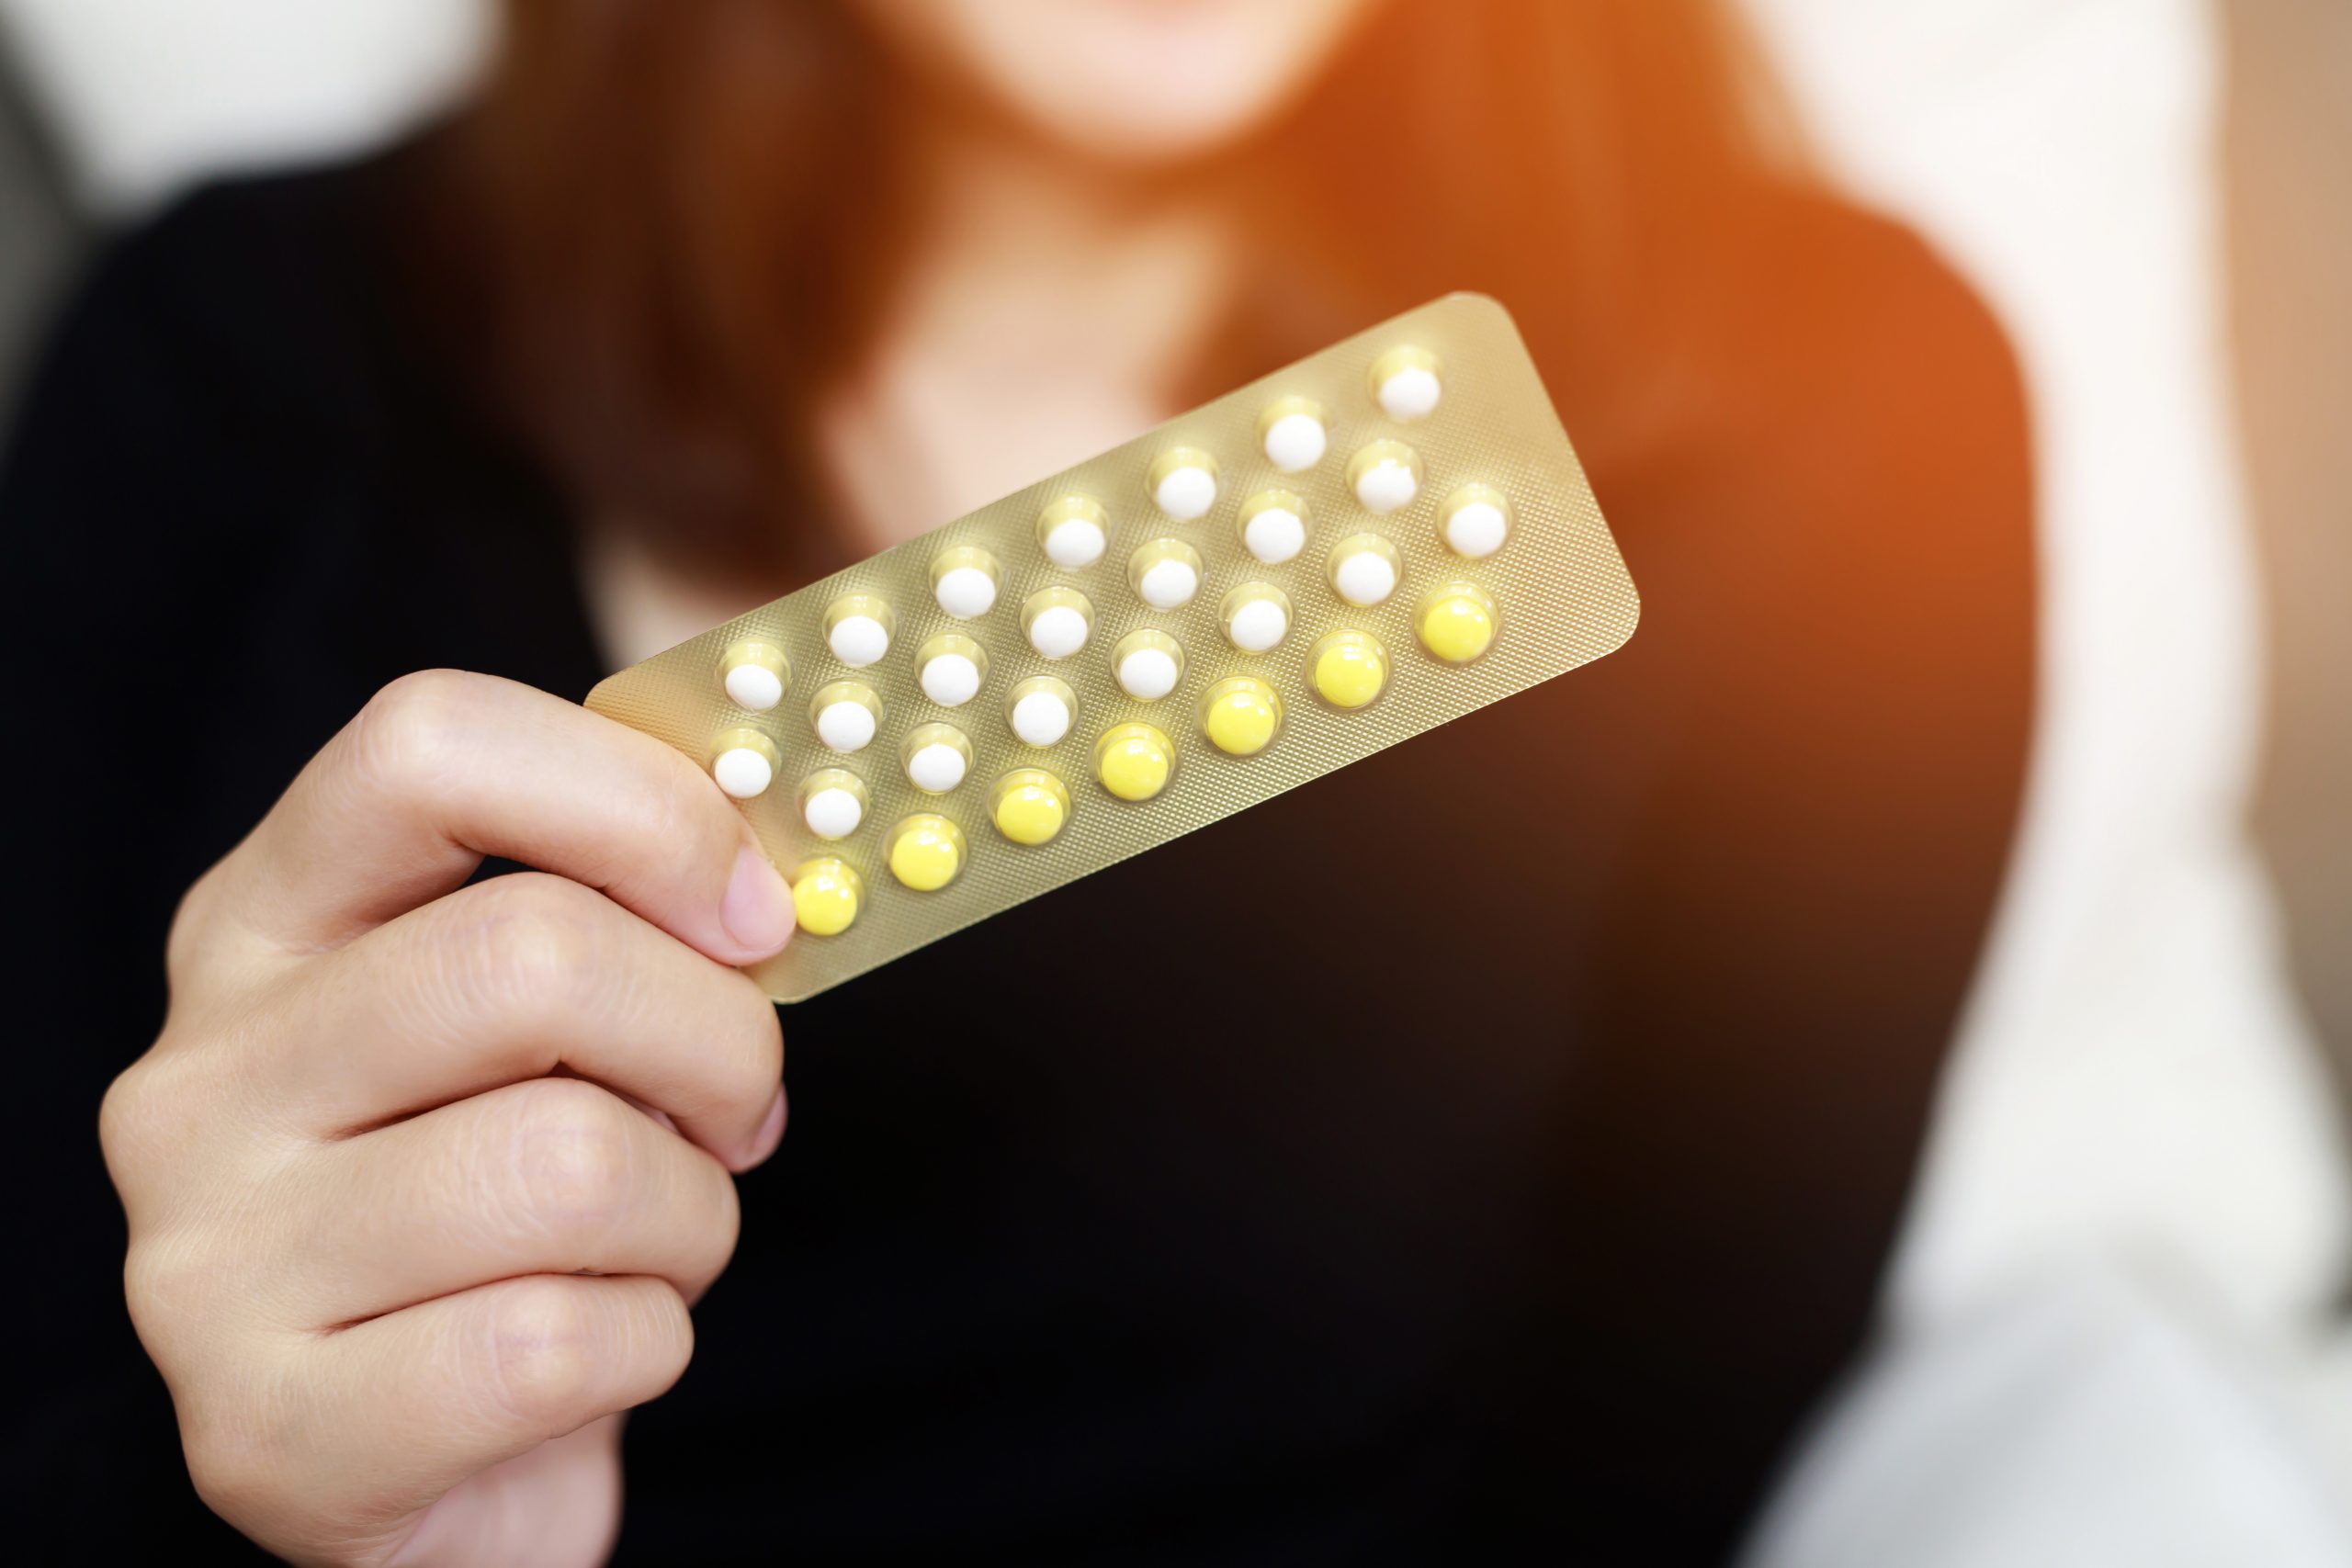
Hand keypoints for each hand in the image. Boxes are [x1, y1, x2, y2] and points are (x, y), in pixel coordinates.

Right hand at [99, 671, 794, 1565]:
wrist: (433, 1463)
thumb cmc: (513, 1209)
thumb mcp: (545, 1031)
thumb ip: (621, 925)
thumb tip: (767, 886)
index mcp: (267, 922)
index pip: (428, 744)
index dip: (640, 805)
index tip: (758, 909)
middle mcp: (203, 1070)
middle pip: (533, 953)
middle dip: (718, 1041)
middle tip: (742, 1110)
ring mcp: (208, 1256)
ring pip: (571, 1162)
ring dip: (689, 1214)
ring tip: (654, 1243)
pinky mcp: (266, 1429)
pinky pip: (557, 1342)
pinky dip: (646, 1343)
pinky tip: (601, 1348)